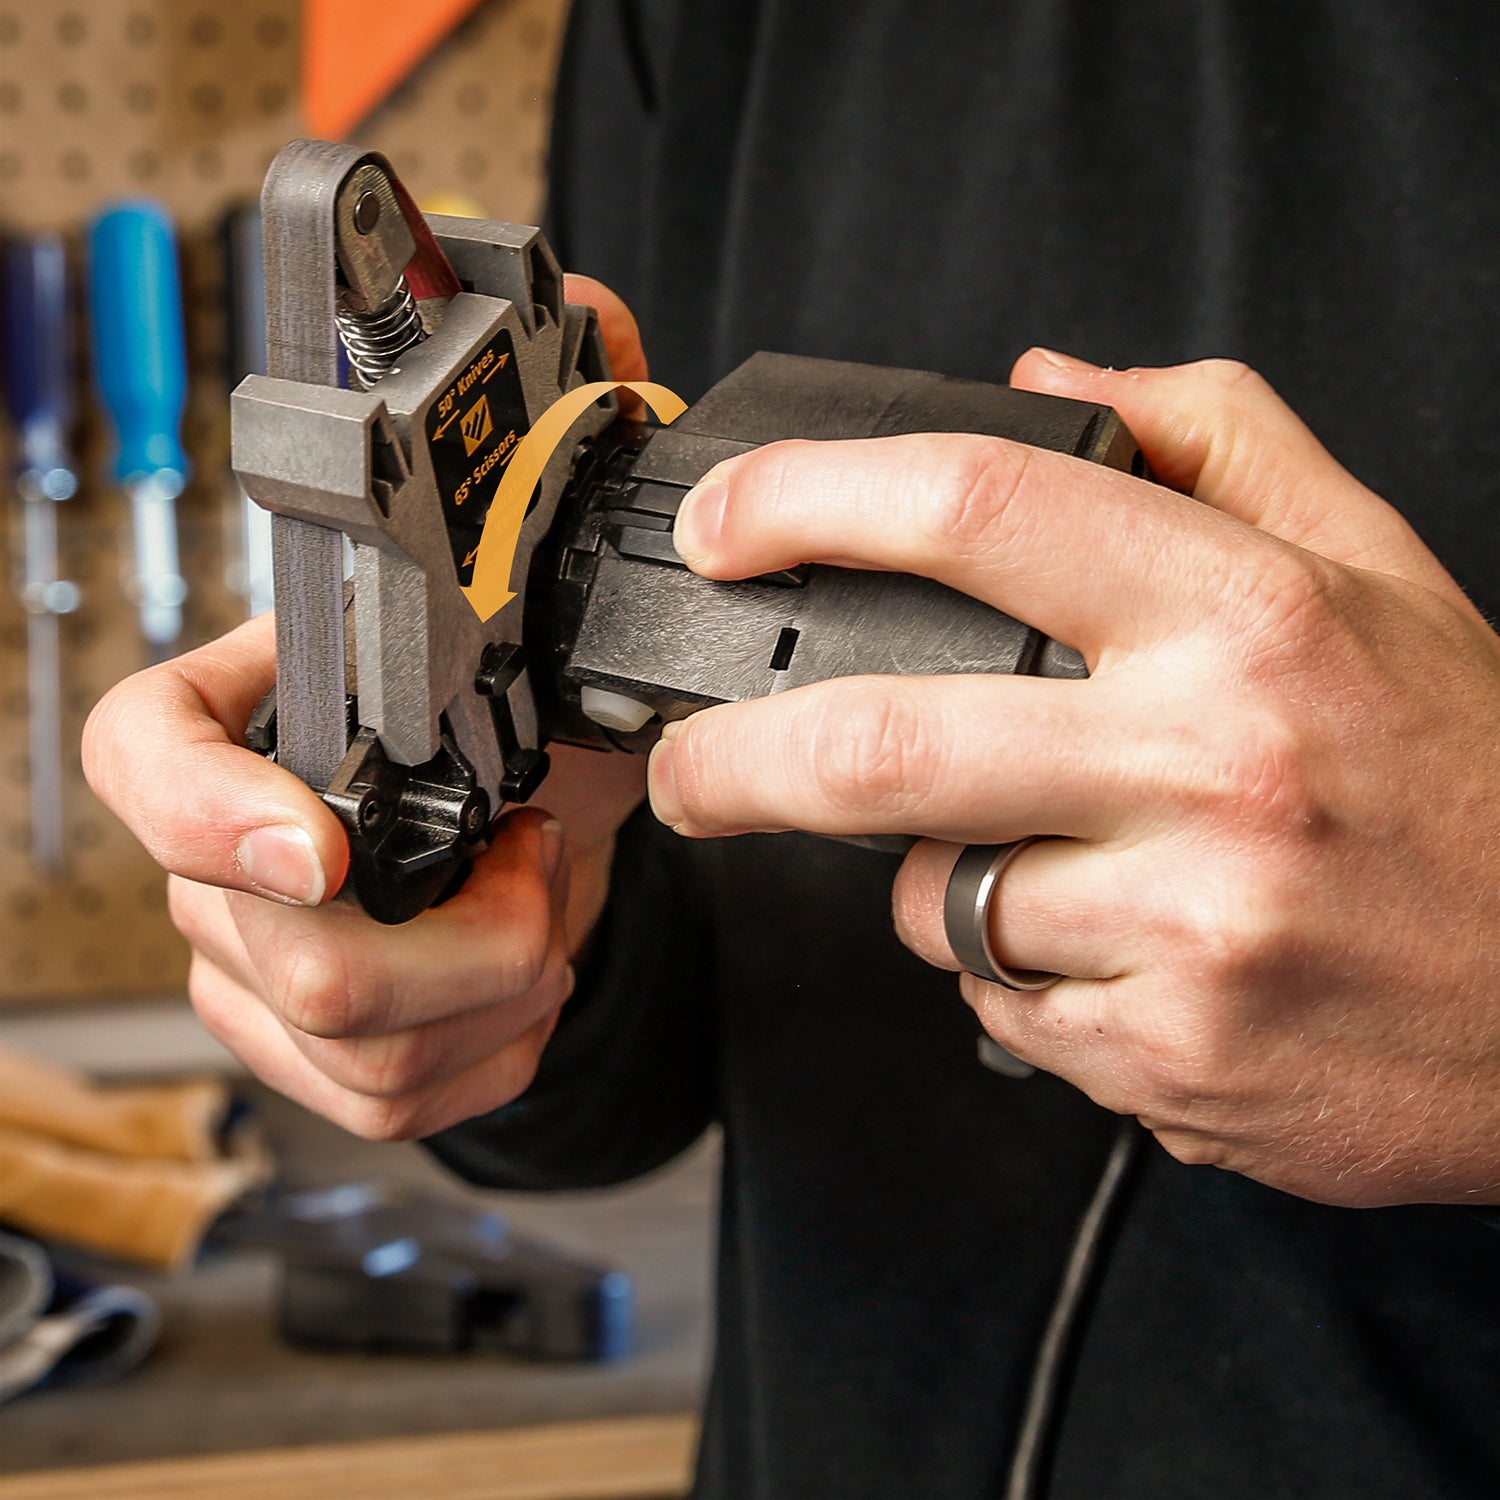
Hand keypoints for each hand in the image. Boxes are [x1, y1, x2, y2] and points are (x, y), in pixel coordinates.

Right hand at [81, 276, 648, 1139]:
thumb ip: (557, 442)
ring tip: (544, 917)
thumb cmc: (540, 693)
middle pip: (268, 952)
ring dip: (488, 999)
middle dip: (453, 943)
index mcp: (257, 715)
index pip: (139, 760)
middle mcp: (232, 843)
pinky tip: (525, 987)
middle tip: (538, 866)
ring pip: (339, 1051)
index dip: (207, 816)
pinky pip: (383, 1104)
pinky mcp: (318, 1042)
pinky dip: (488, 1060)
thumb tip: (592, 309)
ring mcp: (263, 953)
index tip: (326, 846)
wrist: (563, 804)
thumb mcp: (554, 583)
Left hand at [648, 351, 1499, 1207]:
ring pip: (934, 898)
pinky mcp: (1166, 1061)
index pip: (980, 509)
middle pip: (878, 744)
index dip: (811, 501)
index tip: (728, 529)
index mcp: (1248, 619)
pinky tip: (1122, 952)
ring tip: (1058, 863)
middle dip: (732, 760)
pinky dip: (1017, 974)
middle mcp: (1209, 768)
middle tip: (687, 766)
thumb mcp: (1375, 566)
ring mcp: (1183, 930)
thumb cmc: (1471, 778)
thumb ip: (1215, 437)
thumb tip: (1047, 378)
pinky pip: (1001, 1004)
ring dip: (941, 878)